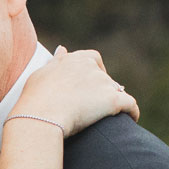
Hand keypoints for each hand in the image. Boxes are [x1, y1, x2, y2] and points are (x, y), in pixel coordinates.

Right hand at [13, 46, 138, 136]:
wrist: (42, 117)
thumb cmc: (36, 98)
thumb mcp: (41, 74)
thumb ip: (55, 62)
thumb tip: (62, 49)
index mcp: (75, 60)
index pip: (92, 58)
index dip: (94, 70)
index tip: (89, 83)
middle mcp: (92, 68)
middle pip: (105, 77)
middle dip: (103, 90)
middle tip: (95, 106)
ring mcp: (103, 84)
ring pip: (117, 91)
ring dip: (114, 102)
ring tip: (110, 117)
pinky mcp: (113, 100)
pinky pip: (130, 105)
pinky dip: (132, 112)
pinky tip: (131, 119)